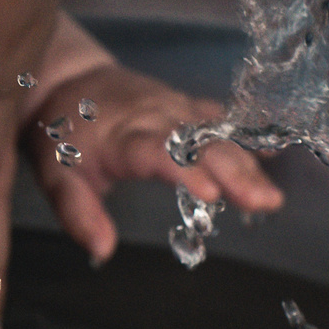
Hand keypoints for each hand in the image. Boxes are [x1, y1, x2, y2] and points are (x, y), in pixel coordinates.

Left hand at [23, 58, 283, 264]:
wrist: (66, 80)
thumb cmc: (61, 134)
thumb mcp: (54, 174)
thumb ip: (76, 212)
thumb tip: (102, 249)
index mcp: (122, 136)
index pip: (157, 151)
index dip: (186, 169)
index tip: (212, 194)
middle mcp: (155, 117)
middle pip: (199, 142)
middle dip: (234, 171)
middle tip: (264, 201)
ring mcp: (174, 108)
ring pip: (216, 133)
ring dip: (247, 161)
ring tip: (271, 194)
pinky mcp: (185, 105)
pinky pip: (219, 118)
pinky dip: (244, 134)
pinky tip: (273, 152)